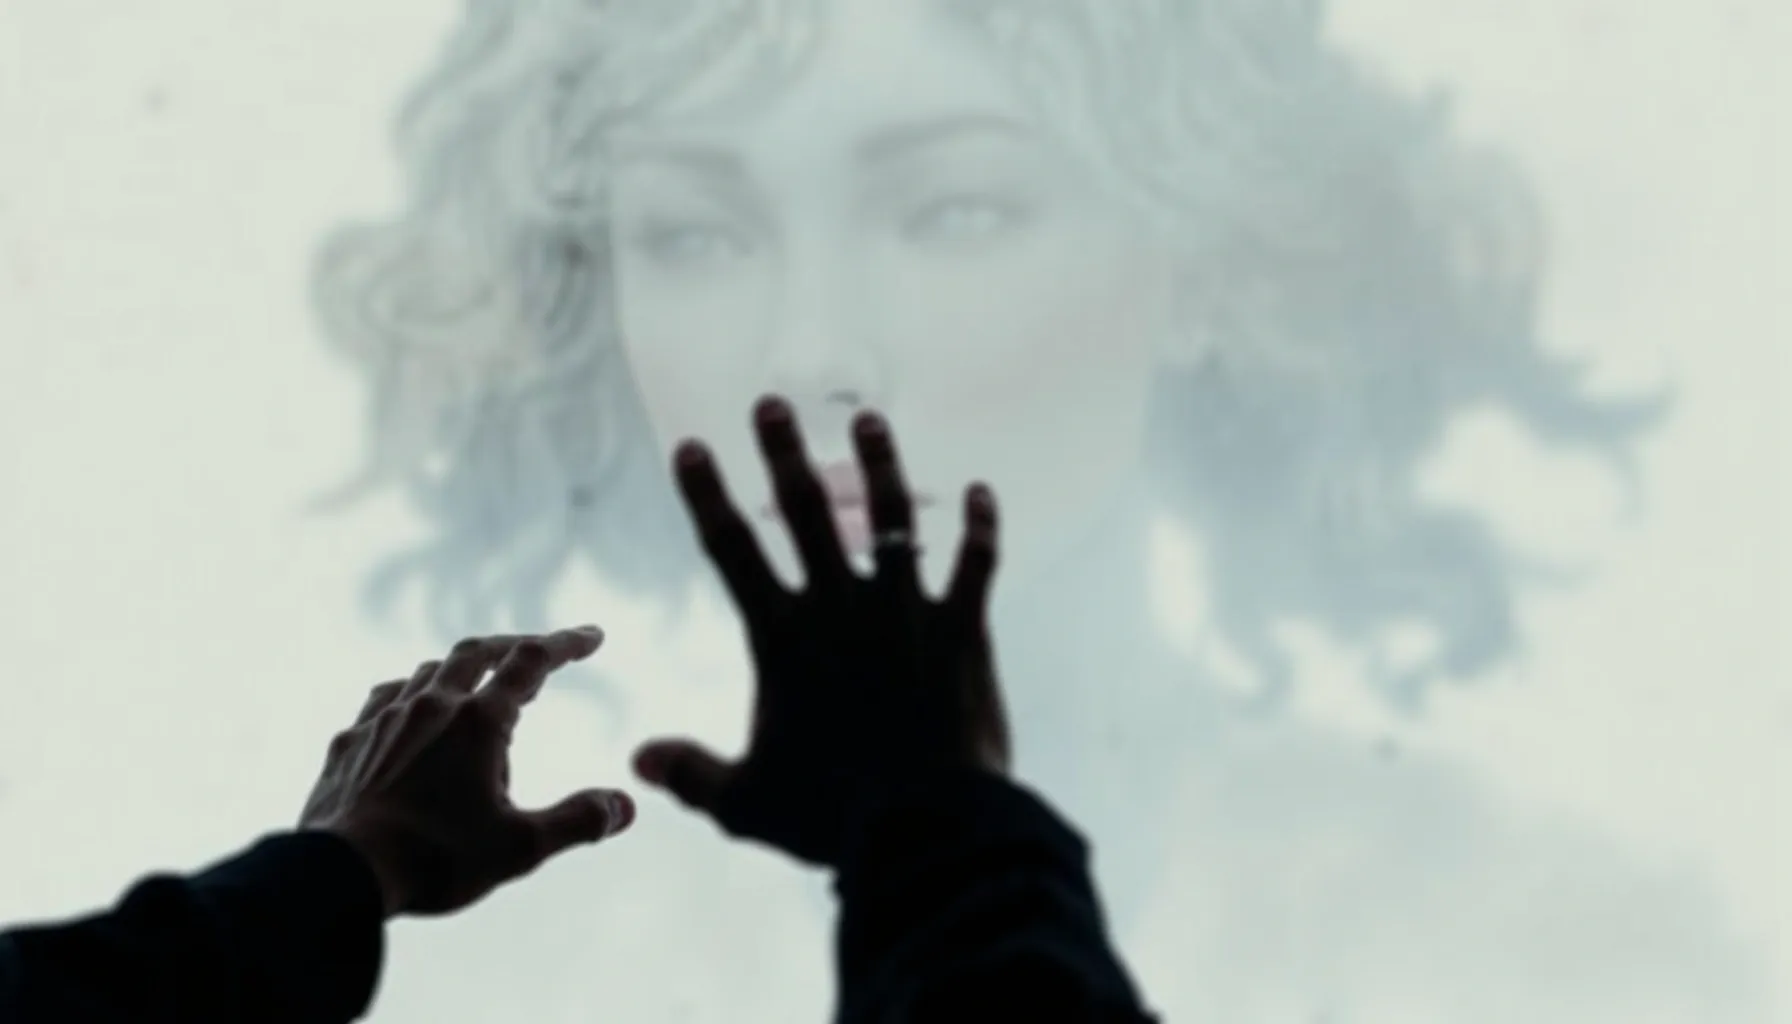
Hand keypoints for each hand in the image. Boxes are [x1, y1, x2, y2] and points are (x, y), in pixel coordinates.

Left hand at [299, 627, 635, 917]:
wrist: (340, 874)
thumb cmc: (435, 859)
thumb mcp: (520, 848)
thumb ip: (578, 821)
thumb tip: (624, 806)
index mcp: (478, 722)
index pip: (532, 663)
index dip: (567, 644)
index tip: (593, 636)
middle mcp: (431, 706)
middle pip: (476, 652)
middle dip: (512, 645)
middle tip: (535, 652)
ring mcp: (384, 720)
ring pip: (427, 671)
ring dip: (459, 669)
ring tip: (476, 683)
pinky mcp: (349, 742)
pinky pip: (383, 700)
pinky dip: (408, 695)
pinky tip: (409, 711)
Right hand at [633, 396, 1009, 867]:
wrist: (928, 824)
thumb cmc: (832, 816)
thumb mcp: (747, 803)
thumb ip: (693, 772)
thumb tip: (638, 760)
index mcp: (783, 638)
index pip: (732, 551)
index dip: (706, 495)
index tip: (692, 446)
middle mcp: (842, 607)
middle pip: (807, 512)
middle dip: (783, 453)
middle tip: (771, 402)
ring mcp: (906, 612)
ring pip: (892, 518)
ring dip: (879, 463)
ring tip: (867, 418)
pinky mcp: (963, 630)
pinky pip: (975, 565)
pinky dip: (981, 527)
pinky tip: (985, 491)